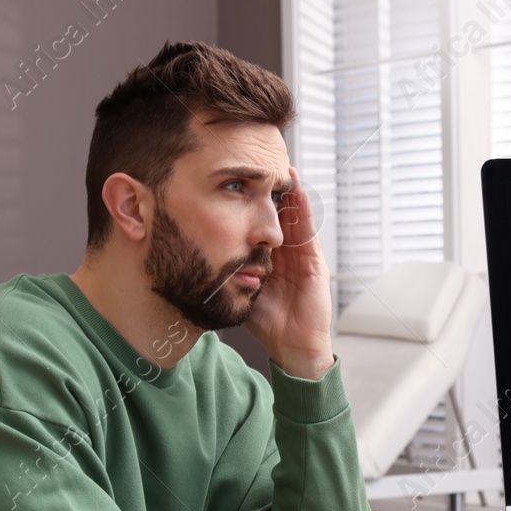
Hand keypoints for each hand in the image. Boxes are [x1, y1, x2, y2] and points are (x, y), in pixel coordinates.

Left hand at [245, 166, 334, 379]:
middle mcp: (285, 253)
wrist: (293, 347)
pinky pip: (307, 229)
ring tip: (281, 166)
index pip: (258, 224)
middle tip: (259, 164)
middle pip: (277, 214)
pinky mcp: (314, 261)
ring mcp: (302, 255)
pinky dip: (303, 207)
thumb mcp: (241, 291)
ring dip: (289, 191)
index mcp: (268, 259)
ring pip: (294, 216)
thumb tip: (196, 258)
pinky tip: (296, 187)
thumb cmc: (269, 325)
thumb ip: (227, 274)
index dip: (251, 204)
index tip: (237, 182)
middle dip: (270, 191)